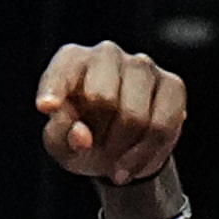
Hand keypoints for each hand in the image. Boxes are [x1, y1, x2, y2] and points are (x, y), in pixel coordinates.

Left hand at [36, 41, 187, 185]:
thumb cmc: (81, 138)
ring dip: (122, 150)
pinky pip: (162, 125)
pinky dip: (145, 154)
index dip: (54, 89)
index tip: (47, 107)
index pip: (62, 70)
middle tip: (96, 147)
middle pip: (102, 98)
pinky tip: (132, 164)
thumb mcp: (60, 143)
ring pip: (135, 116)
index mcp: (72, 61)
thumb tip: (81, 135)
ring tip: (114, 159)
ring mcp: (142, 65)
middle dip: (98, 134)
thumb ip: (61, 136)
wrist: (118, 151)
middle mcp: (106, 54)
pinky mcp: (172, 84)